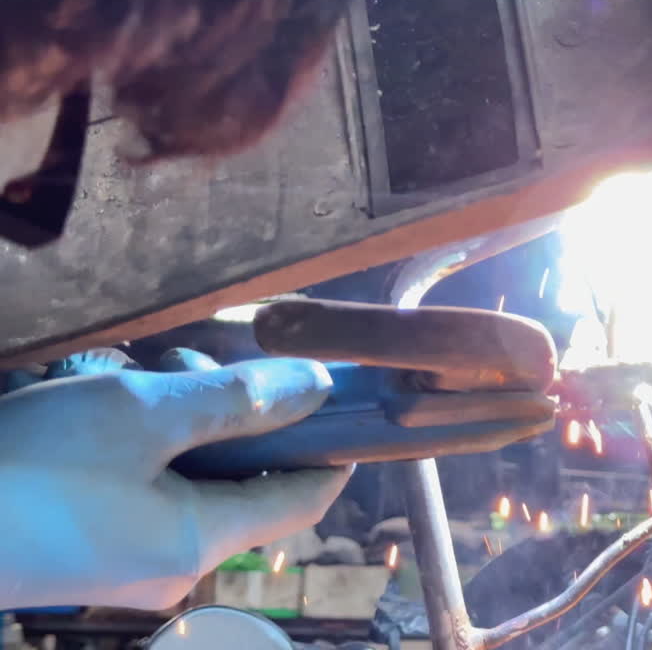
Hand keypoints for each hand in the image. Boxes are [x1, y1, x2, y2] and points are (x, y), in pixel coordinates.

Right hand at [0, 349, 351, 610]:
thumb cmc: (34, 466)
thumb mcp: (144, 414)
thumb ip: (238, 399)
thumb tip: (319, 383)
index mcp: (205, 539)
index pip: (306, 498)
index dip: (334, 446)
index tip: (343, 394)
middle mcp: (179, 565)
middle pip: (248, 483)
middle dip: (241, 413)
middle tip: (203, 358)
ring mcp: (131, 564)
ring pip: (196, 480)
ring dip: (190, 420)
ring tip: (154, 368)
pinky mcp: (91, 552)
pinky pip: (151, 493)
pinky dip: (153, 446)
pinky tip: (119, 403)